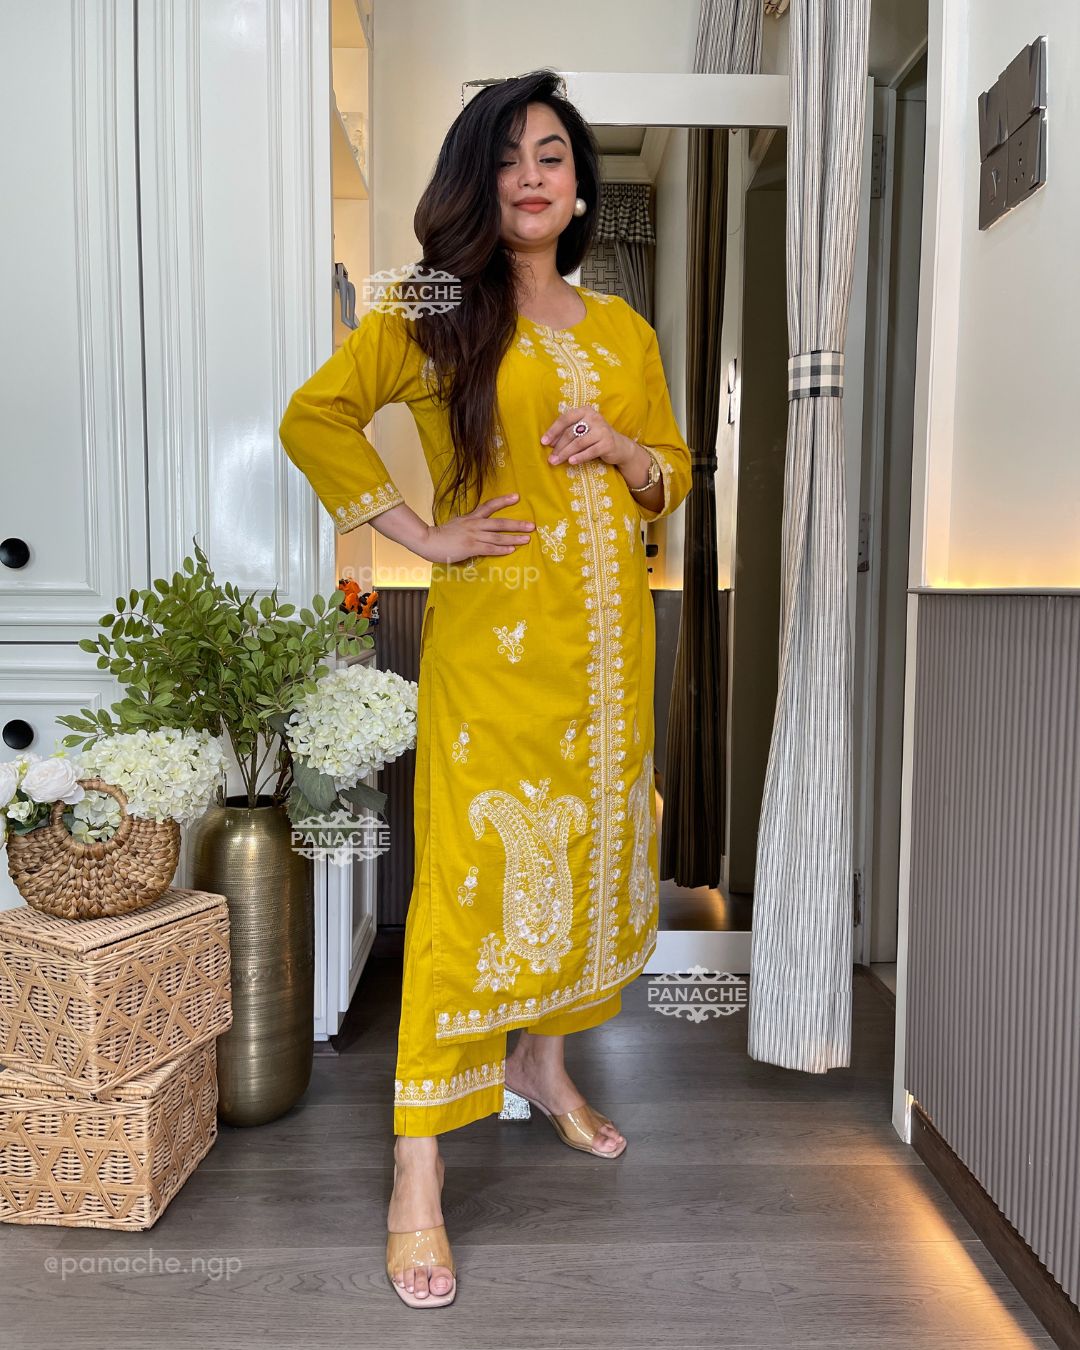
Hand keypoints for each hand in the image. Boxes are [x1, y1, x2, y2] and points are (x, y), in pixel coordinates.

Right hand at [420, 492, 534, 563]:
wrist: (428, 541)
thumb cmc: (441, 535)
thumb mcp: (457, 524)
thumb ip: (469, 524)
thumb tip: (481, 528)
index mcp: (471, 518)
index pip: (489, 506)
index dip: (503, 501)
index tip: (516, 497)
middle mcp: (474, 524)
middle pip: (499, 523)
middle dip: (517, 524)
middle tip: (532, 525)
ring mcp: (473, 536)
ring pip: (497, 536)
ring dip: (514, 538)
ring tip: (527, 539)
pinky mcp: (470, 547)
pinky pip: (489, 548)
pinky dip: (501, 549)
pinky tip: (511, 549)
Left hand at [541, 406, 638, 473]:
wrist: (619, 446)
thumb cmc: (595, 438)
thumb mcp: (582, 431)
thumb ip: (568, 433)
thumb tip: (549, 443)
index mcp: (585, 410)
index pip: (565, 419)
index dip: (553, 430)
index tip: (543, 442)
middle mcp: (594, 417)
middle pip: (571, 432)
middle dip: (558, 446)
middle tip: (550, 458)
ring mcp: (602, 430)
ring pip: (578, 443)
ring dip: (565, 453)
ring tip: (556, 461)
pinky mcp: (608, 443)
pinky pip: (590, 451)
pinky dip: (579, 457)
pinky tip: (571, 462)